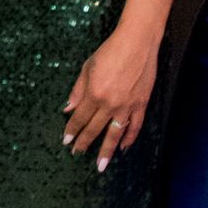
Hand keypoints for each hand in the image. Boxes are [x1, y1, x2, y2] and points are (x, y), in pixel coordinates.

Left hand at [64, 31, 157, 171]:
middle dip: (84, 143)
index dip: (72, 131)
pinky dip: (129, 138)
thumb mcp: (88, 67)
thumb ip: (78, 90)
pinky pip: (135, 126)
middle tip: (77, 154)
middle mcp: (110, 103)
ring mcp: (127, 105)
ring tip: (101, 165)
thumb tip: (68, 108)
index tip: (66, 141)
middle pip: (94, 129)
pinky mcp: (141, 103)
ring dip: (106, 151)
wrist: (137, 42)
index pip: (79, 118)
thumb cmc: (110, 51)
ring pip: (115, 134)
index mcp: (94, 94)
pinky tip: (123, 147)